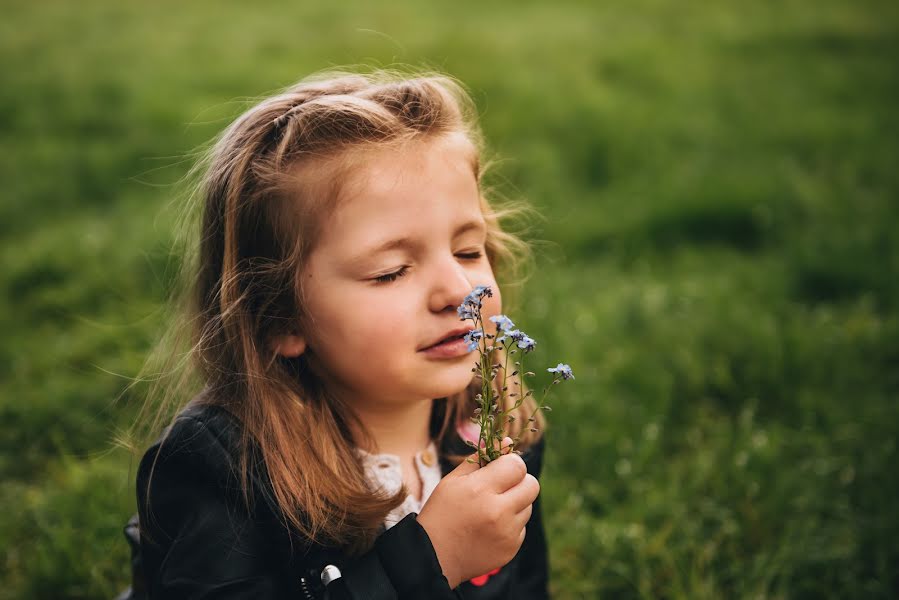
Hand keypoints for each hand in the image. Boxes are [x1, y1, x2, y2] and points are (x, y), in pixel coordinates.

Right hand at [416, 437, 539, 588]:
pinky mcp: (511, 549)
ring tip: (490, 510)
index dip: (510, 463)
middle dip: (519, 481)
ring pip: (528, 506)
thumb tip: (507, 442)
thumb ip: (481, 458)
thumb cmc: (441, 513)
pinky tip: (489, 528)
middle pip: (532, 485)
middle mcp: (497, 512)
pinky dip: (510, 524)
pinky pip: (522, 527)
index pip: (517, 465)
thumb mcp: (453, 481)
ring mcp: (507, 533)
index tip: (500, 468)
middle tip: (502, 486)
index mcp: (480, 490)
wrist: (433, 557)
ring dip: (515, 503)